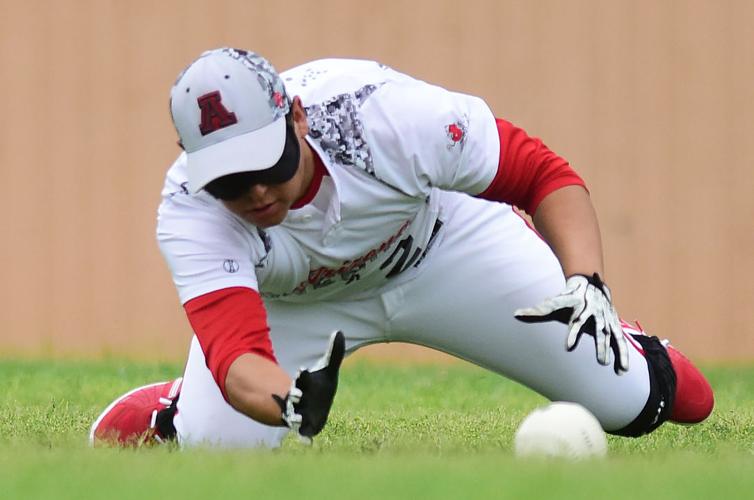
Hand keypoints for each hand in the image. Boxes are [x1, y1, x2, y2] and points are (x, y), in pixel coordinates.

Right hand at [273, 330, 345, 442]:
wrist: (312, 408)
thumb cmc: (319, 387)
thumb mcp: (328, 371)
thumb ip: (334, 353)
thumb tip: (339, 330)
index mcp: (306, 384)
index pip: (304, 378)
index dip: (303, 375)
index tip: (302, 371)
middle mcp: (300, 399)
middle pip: (297, 396)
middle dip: (296, 394)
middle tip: (296, 394)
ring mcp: (301, 413)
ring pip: (296, 415)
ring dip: (297, 417)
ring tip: (298, 420)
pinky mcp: (305, 428)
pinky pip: (303, 434)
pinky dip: (304, 437)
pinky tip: (307, 443)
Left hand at [514, 273, 628, 373]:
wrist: (590, 284)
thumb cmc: (568, 297)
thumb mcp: (554, 302)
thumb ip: (537, 310)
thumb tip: (516, 314)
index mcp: (580, 309)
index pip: (577, 322)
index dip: (573, 334)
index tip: (568, 348)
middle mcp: (596, 314)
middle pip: (599, 331)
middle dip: (601, 346)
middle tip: (601, 362)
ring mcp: (607, 320)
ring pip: (613, 337)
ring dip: (616, 352)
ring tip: (617, 369)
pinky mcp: (614, 325)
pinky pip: (621, 340)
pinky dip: (623, 354)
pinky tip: (623, 370)